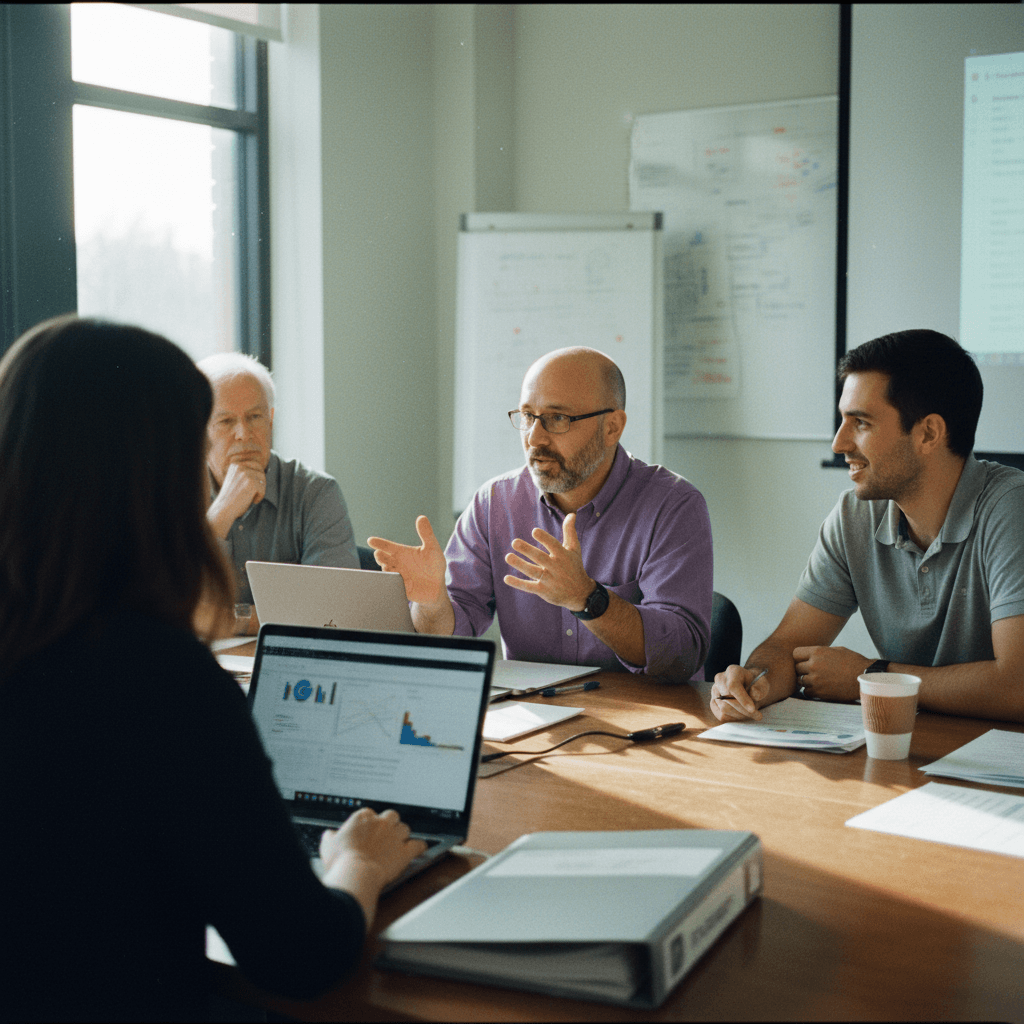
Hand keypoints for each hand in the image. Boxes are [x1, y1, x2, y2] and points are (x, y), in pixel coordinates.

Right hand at [207, 459, 265, 538]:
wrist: (224, 509)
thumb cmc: (231, 498)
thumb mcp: (237, 480)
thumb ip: (247, 474)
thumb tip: (263, 472)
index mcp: (235, 465)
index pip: (256, 465)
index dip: (258, 477)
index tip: (252, 487)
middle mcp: (240, 467)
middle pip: (261, 472)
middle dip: (260, 484)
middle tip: (253, 493)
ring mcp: (245, 474)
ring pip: (263, 481)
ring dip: (260, 491)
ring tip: (249, 497)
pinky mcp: (251, 482)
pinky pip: (263, 489)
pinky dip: (259, 497)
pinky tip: (251, 500)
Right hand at [318, 808, 427, 926]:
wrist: (356, 873)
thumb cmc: (341, 860)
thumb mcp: (328, 845)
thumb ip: (330, 837)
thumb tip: (329, 835)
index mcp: (363, 817)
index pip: (370, 814)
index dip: (369, 824)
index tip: (367, 832)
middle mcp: (381, 823)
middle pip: (391, 816)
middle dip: (389, 824)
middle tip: (385, 835)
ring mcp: (394, 836)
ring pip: (405, 828)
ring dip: (402, 835)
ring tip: (399, 843)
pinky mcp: (404, 851)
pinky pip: (418, 845)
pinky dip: (419, 846)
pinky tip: (419, 848)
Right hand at [367, 516, 447, 605]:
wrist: (437, 587)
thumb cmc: (433, 566)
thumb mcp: (432, 548)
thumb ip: (427, 534)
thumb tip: (422, 517)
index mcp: (401, 553)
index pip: (387, 546)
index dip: (379, 543)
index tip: (371, 540)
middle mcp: (396, 564)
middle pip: (383, 559)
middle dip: (380, 557)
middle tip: (379, 554)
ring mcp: (397, 577)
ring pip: (387, 572)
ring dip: (387, 570)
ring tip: (388, 567)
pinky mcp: (400, 589)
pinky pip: (394, 586)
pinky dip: (394, 583)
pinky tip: (397, 581)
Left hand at [503, 513, 592, 609]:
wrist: (580, 593)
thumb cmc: (574, 566)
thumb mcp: (574, 549)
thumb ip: (570, 531)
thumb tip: (571, 514)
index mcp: (563, 555)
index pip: (553, 545)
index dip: (544, 538)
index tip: (534, 531)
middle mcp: (555, 567)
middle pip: (540, 557)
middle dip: (527, 550)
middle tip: (514, 542)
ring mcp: (549, 579)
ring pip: (532, 571)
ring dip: (519, 565)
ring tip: (508, 556)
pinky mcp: (543, 590)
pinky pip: (529, 586)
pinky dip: (518, 583)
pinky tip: (506, 578)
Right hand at [711, 665, 770, 721]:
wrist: (749, 686)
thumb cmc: (756, 685)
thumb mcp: (762, 684)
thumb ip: (759, 689)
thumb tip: (754, 694)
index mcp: (733, 671)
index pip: (733, 686)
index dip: (742, 699)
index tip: (753, 709)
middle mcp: (720, 679)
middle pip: (728, 700)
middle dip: (744, 711)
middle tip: (757, 715)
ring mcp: (715, 691)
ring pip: (724, 709)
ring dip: (740, 715)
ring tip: (750, 713)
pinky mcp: (713, 702)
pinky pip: (721, 715)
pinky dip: (733, 718)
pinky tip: (741, 714)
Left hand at [792, 645, 868, 700]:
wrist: (866, 678)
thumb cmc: (854, 662)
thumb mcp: (836, 650)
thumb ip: (821, 652)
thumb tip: (809, 655)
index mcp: (817, 652)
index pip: (795, 653)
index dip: (800, 657)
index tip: (805, 660)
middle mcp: (813, 665)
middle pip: (796, 668)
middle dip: (803, 670)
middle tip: (813, 672)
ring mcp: (815, 679)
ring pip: (800, 681)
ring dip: (806, 681)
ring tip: (818, 680)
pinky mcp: (819, 692)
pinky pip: (806, 692)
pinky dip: (811, 691)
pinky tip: (820, 688)